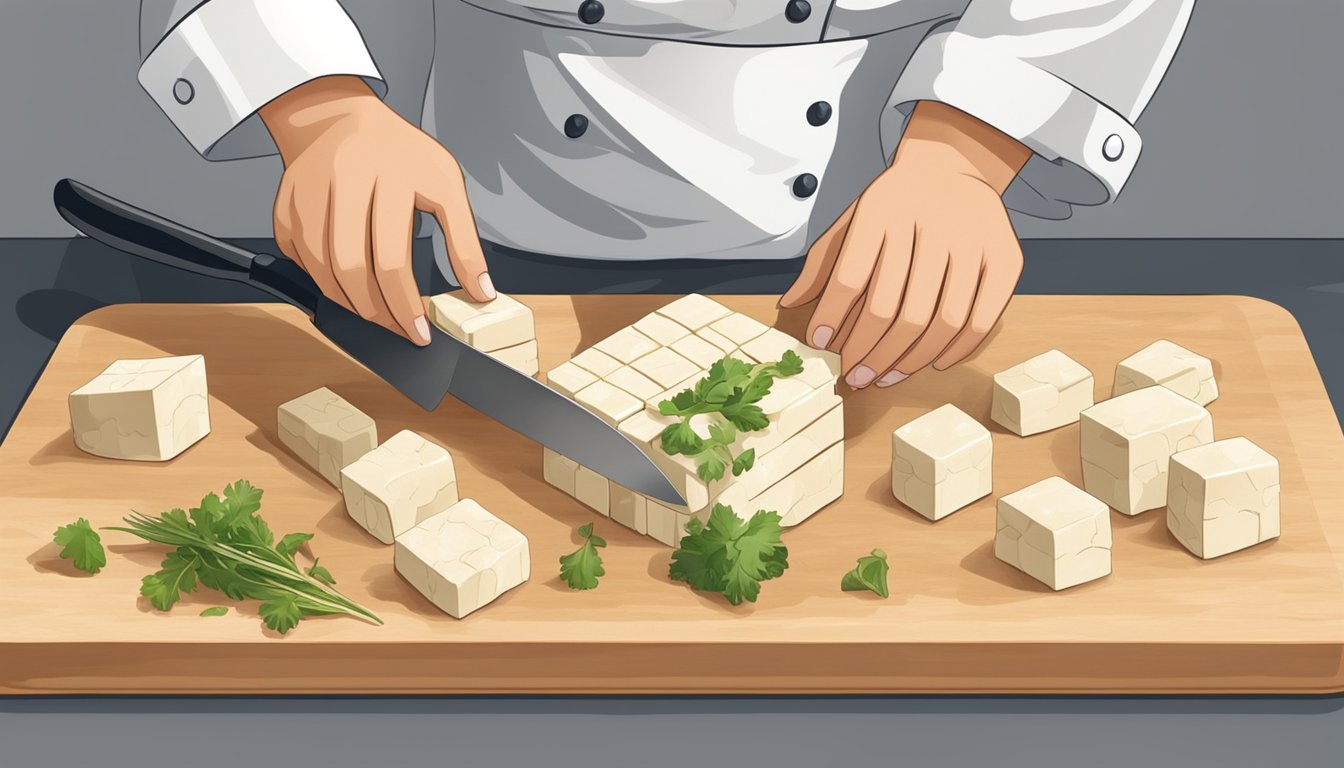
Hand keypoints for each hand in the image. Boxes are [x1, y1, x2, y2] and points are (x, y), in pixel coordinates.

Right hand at [260, 76, 491, 345]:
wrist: (337, 117)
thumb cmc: (397, 151)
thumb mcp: (446, 183)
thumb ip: (464, 240)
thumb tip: (481, 290)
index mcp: (391, 175)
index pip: (392, 258)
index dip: (405, 305)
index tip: (419, 333)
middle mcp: (344, 182)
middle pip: (350, 268)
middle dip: (376, 312)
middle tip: (397, 329)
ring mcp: (308, 194)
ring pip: (320, 269)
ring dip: (348, 303)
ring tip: (376, 312)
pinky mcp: (286, 205)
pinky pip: (298, 258)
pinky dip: (321, 280)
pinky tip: (344, 284)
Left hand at [780, 101, 1031, 387]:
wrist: (953, 165)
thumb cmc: (896, 202)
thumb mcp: (852, 219)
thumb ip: (822, 262)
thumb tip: (790, 304)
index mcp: (883, 211)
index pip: (851, 276)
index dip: (832, 316)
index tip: (820, 344)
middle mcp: (929, 224)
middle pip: (895, 308)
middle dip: (870, 352)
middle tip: (855, 377)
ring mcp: (971, 241)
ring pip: (940, 320)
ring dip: (909, 359)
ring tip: (886, 376)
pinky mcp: (1006, 257)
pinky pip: (983, 317)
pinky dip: (958, 349)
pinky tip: (934, 363)